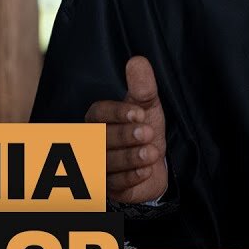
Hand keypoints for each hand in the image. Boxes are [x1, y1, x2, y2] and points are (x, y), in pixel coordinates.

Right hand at [85, 56, 167, 203]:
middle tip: (147, 132)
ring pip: (107, 162)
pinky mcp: (108, 187)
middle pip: (101, 138)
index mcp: (98, 119)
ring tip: (151, 152)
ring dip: (129, 157)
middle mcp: (93, 142)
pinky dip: (130, 177)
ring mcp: (98, 166)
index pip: (98, 113)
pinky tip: (145, 170)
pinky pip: (114, 184)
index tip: (139, 113)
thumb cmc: (144, 129)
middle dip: (125, 136)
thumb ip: (142, 87)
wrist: (155, 163)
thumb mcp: (147, 107)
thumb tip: (138, 61)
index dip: (117, 113)